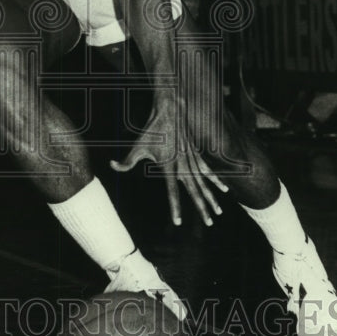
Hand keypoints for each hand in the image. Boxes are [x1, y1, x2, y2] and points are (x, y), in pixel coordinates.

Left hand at [110, 101, 228, 226]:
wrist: (170, 111)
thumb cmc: (151, 131)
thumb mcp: (137, 146)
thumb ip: (126, 161)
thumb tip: (112, 165)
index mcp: (168, 166)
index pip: (172, 191)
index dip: (175, 207)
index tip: (178, 222)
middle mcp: (183, 165)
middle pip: (194, 191)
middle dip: (201, 209)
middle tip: (209, 224)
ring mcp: (192, 160)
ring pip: (204, 184)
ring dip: (211, 198)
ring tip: (218, 213)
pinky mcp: (196, 155)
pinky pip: (208, 171)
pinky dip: (216, 181)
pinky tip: (224, 191)